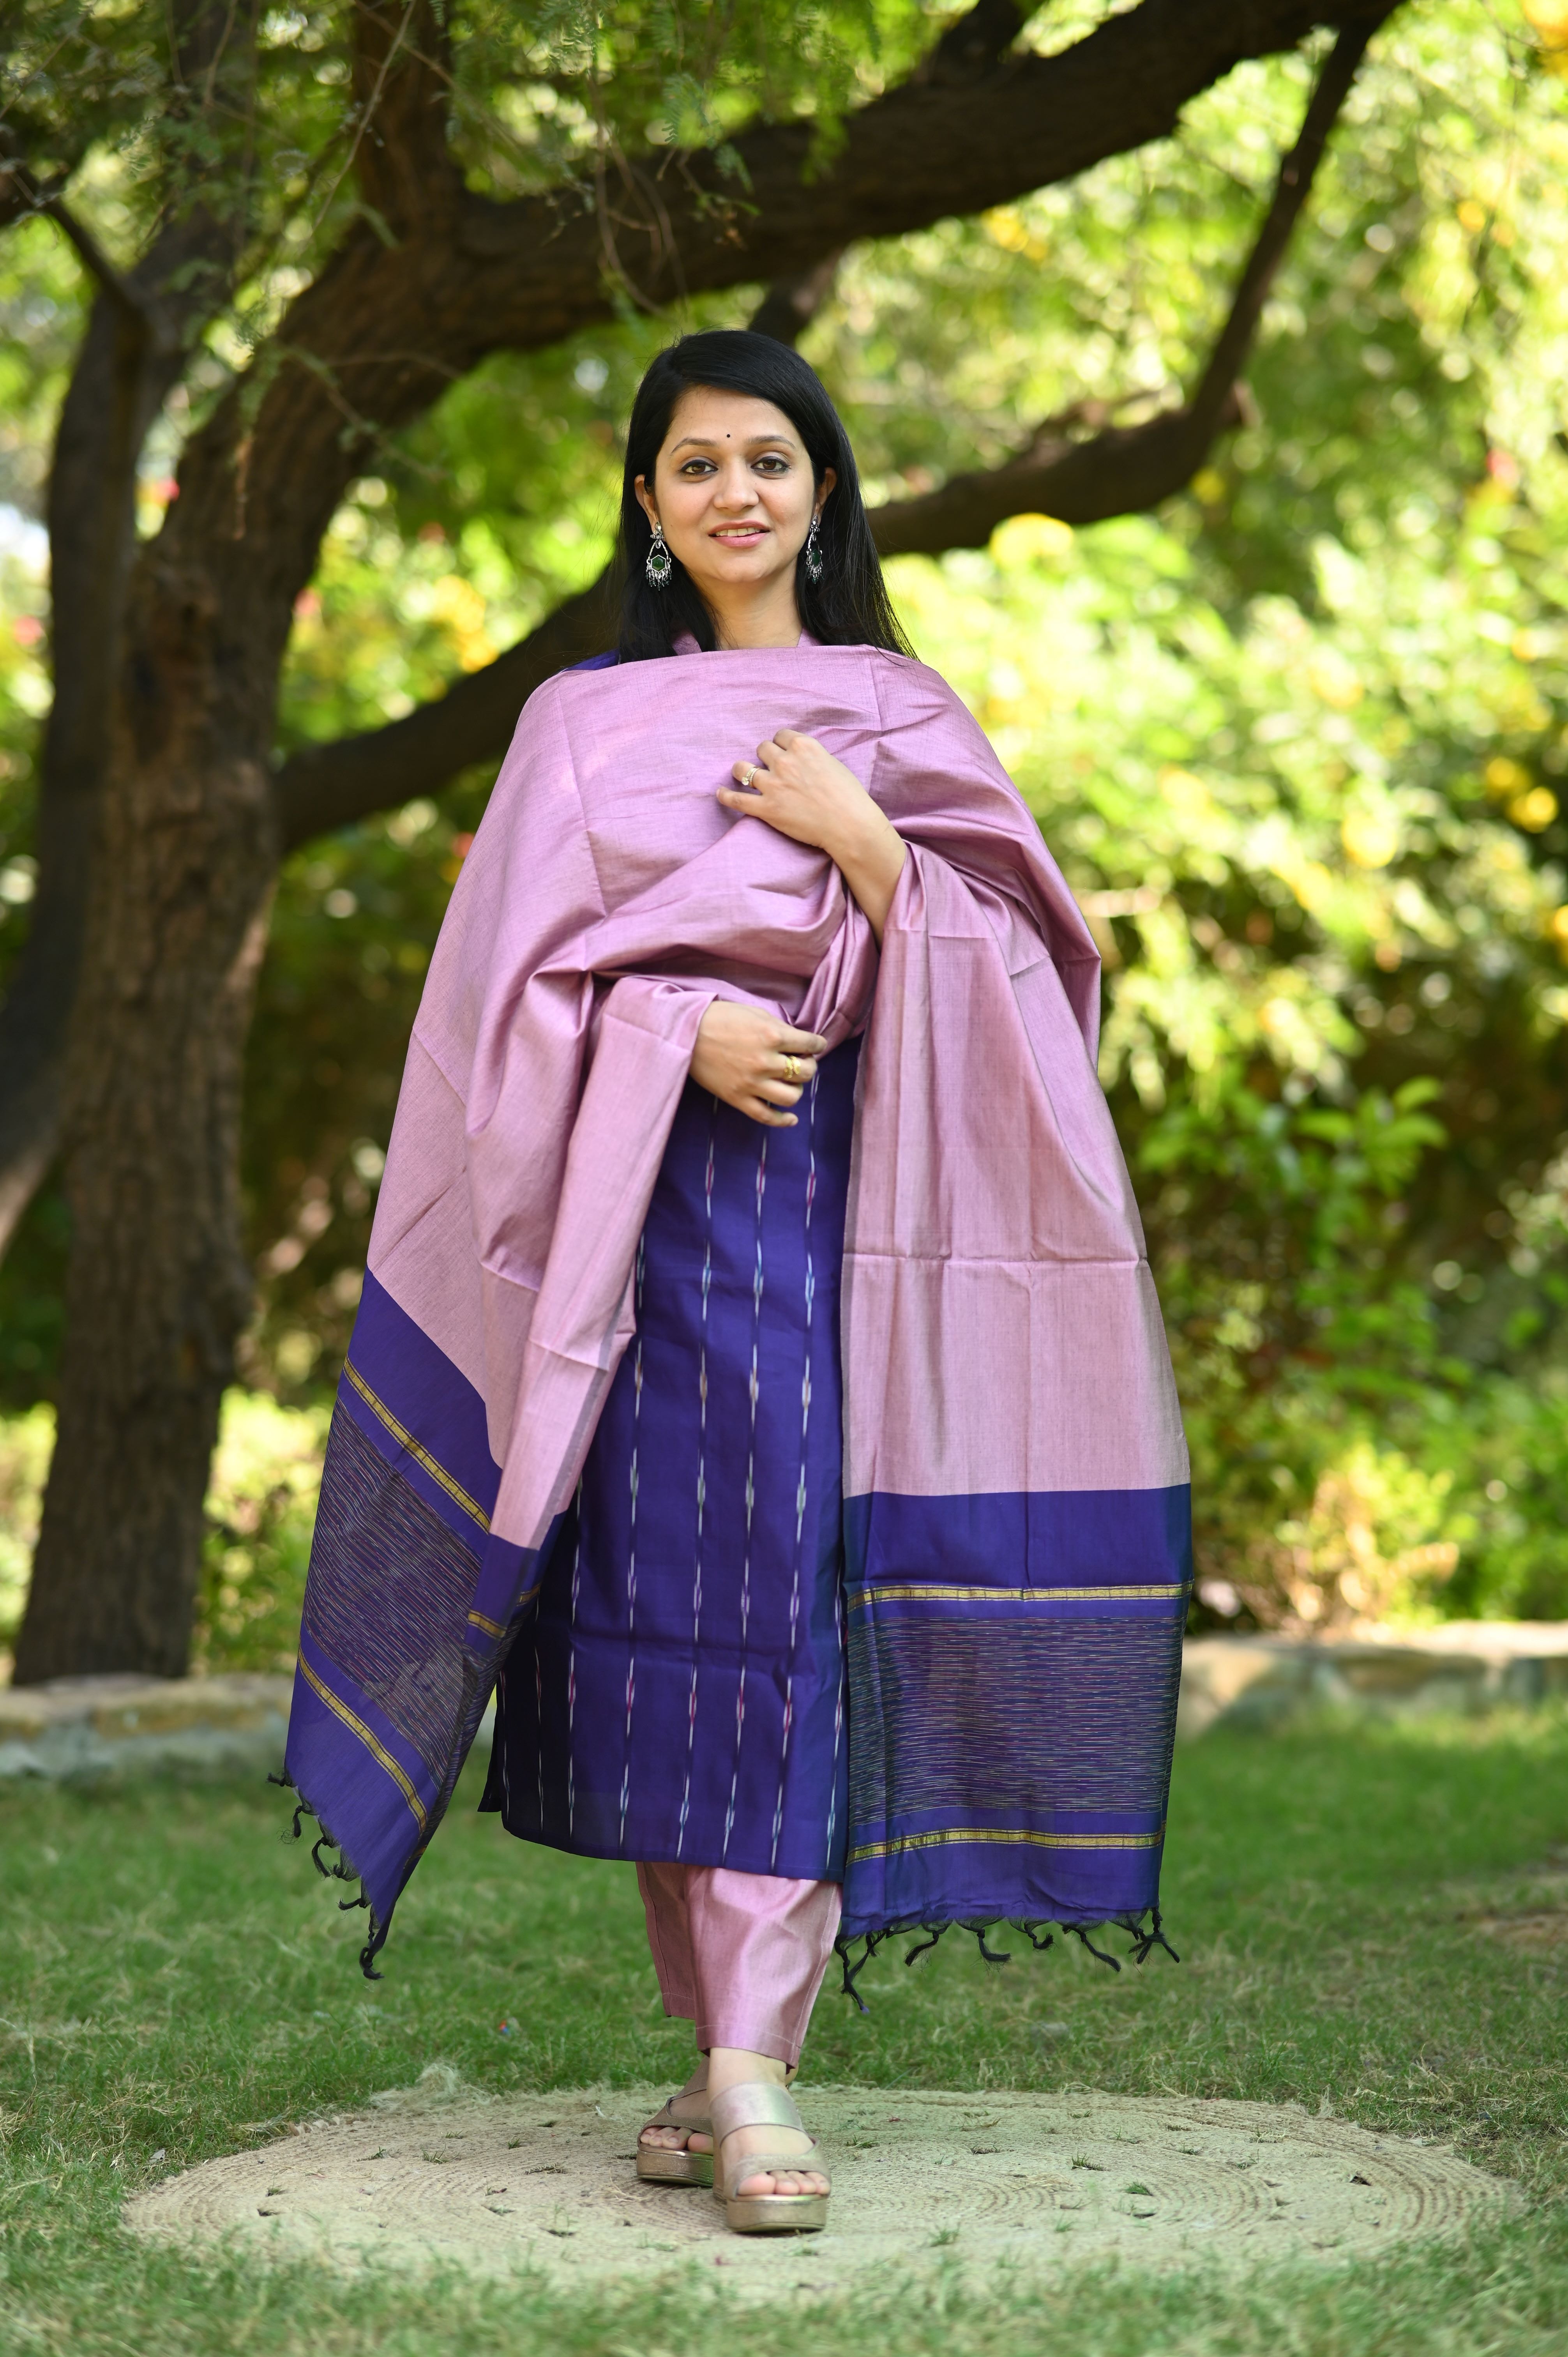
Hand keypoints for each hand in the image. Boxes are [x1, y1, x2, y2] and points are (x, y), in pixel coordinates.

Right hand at [689, 1000, 828, 1127]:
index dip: (817, 1044)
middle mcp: (766, 1061)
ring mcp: (752, 1083)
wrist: (684, 1033)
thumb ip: (780, 1028)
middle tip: (801, 1061)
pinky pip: (767, 1116)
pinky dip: (783, 1120)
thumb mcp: (755, 1013)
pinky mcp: (737, 1098)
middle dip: (809, 1066)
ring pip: (792, 1097)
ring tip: (790, 1082)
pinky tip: (791, 1118)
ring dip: (797, 1089)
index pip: (811, 1044)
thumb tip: (799, 1042)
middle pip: (806, 1072)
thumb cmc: (720, 1018)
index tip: (815, 1045)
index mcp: (772, 1035)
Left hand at [719, 729, 875, 859]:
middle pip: (762, 748)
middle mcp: (785, 761)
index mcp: (803, 746)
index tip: (781, 753)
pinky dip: (725, 796)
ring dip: (742, 771)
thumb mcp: (833, 764)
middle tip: (770, 768)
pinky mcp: (766, 808)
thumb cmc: (848, 797)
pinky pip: (736, 799)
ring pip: (743, 768)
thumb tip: (800, 758)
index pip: (780, 735)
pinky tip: (720, 793)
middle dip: (765, 757)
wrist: (849, 825)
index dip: (780, 745)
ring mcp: (773, 784)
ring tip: (741, 775)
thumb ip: (812, 757)